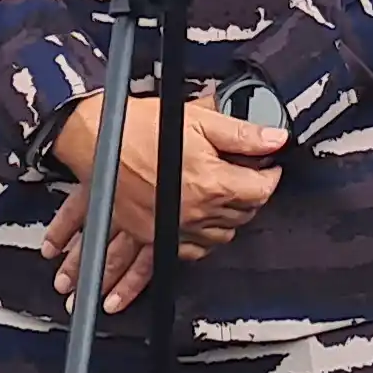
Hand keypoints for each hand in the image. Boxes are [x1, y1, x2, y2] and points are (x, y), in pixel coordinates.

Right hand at [42, 94, 286, 312]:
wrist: (96, 141)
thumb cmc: (140, 128)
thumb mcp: (198, 120)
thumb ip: (242, 134)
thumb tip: (275, 140)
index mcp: (211, 183)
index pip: (261, 190)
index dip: (270, 175)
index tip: (268, 167)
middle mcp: (195, 212)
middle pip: (243, 215)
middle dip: (251, 195)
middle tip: (248, 178)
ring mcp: (174, 228)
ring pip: (220, 237)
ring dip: (229, 221)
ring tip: (226, 202)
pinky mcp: (154, 235)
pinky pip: (189, 252)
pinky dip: (201, 243)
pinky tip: (202, 229)